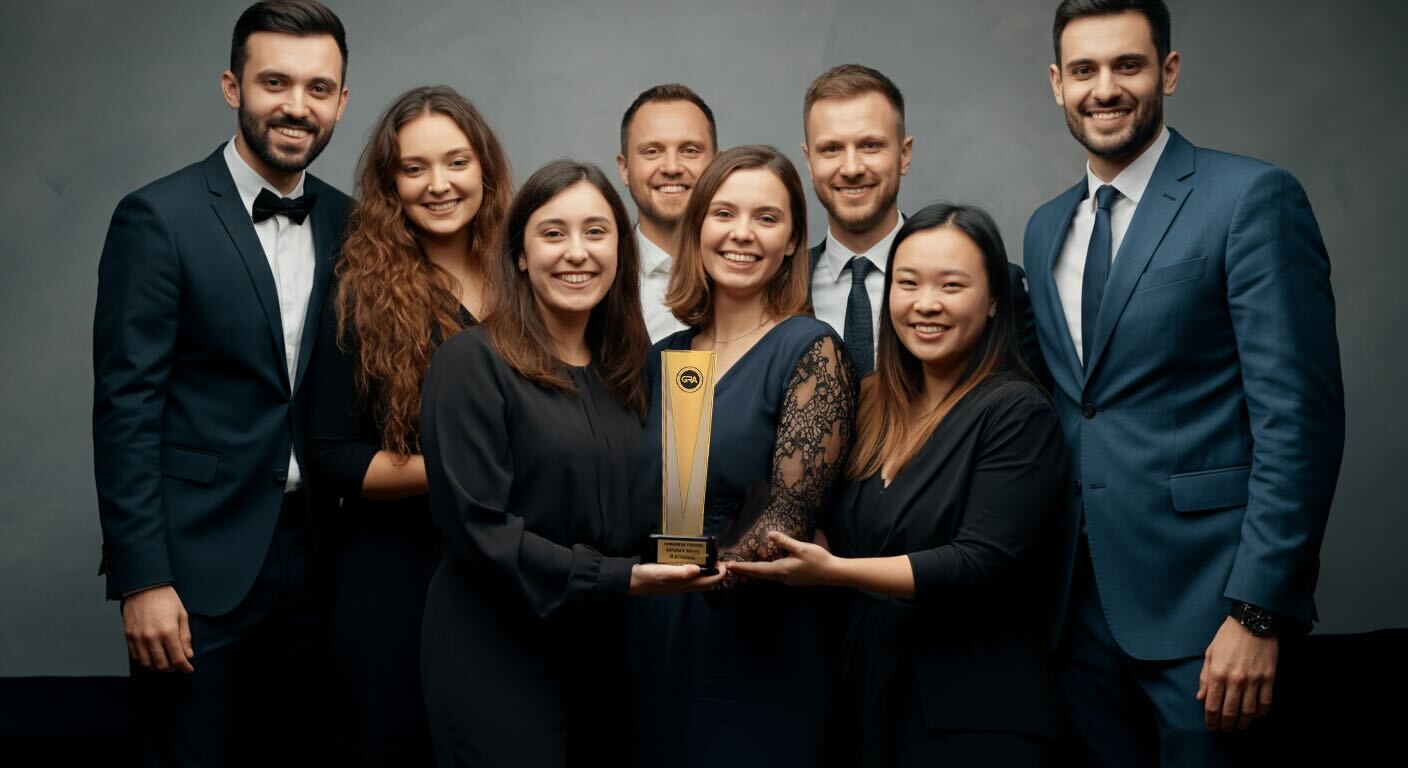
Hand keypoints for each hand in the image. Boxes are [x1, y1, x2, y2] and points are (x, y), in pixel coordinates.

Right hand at [122, 585, 194, 672]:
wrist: (144, 586)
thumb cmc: (166, 599)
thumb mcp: (182, 615)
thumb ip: (185, 637)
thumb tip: (188, 655)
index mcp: (168, 631)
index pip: (177, 658)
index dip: (184, 667)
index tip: (189, 669)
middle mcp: (152, 637)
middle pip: (162, 664)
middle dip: (172, 668)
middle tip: (178, 665)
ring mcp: (138, 637)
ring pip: (147, 664)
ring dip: (158, 667)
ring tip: (166, 662)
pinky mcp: (128, 636)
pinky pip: (136, 656)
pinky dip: (145, 661)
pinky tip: (153, 657)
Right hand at [629, 562, 727, 594]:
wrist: (633, 582)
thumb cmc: (647, 575)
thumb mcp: (663, 571)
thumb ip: (680, 572)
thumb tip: (698, 569)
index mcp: (684, 584)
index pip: (710, 582)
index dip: (720, 573)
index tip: (724, 562)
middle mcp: (685, 587)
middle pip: (708, 584)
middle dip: (718, 574)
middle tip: (720, 560)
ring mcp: (680, 586)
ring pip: (701, 582)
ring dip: (710, 574)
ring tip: (711, 561)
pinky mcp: (675, 582)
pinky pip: (693, 580)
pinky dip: (700, 573)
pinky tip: (696, 564)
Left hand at [724, 531, 838, 586]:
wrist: (834, 573)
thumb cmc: (819, 560)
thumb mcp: (802, 548)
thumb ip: (785, 542)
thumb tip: (769, 535)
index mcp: (782, 569)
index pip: (757, 569)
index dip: (742, 567)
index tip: (729, 566)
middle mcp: (782, 577)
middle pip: (758, 574)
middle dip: (744, 570)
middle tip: (729, 567)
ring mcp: (787, 579)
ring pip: (765, 576)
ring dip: (753, 571)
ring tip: (742, 567)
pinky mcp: (792, 578)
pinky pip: (772, 575)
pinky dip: (763, 571)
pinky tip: (762, 567)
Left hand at [1197, 616, 1277, 730]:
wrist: (1252, 622)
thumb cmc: (1228, 637)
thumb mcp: (1210, 654)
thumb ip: (1205, 677)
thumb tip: (1201, 698)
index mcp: (1218, 673)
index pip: (1212, 705)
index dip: (1211, 720)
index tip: (1211, 726)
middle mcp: (1235, 680)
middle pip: (1230, 712)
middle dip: (1226, 724)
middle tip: (1225, 729)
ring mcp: (1254, 680)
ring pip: (1249, 711)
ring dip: (1244, 722)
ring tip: (1240, 725)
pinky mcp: (1269, 678)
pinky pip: (1266, 702)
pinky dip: (1261, 713)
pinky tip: (1257, 715)